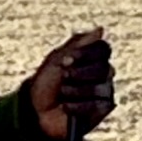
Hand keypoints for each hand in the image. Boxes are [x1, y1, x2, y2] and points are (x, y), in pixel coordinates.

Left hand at [28, 26, 114, 140]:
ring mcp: (105, 91)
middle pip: (104, 68)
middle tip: (63, 77)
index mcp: (93, 58)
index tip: (66, 59)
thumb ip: (78, 44)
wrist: (36, 110)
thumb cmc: (45, 82)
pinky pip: (97, 105)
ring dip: (75, 91)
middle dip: (79, 73)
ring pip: (99, 88)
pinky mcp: (103, 109)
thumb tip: (101, 30)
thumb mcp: (57, 59)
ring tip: (62, 94)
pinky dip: (77, 106)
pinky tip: (66, 107)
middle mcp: (103, 73)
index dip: (85, 54)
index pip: (103, 48)